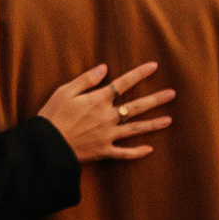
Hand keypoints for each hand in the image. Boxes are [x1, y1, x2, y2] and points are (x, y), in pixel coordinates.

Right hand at [40, 61, 175, 163]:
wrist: (46, 146)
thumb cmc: (52, 116)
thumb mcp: (65, 91)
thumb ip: (86, 79)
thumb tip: (104, 67)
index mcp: (98, 100)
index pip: (124, 83)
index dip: (140, 74)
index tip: (154, 66)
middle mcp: (107, 117)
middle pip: (137, 107)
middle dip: (156, 100)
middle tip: (172, 94)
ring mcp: (108, 135)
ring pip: (135, 129)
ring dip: (153, 124)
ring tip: (170, 120)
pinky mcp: (103, 151)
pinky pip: (124, 153)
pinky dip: (136, 152)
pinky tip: (149, 150)